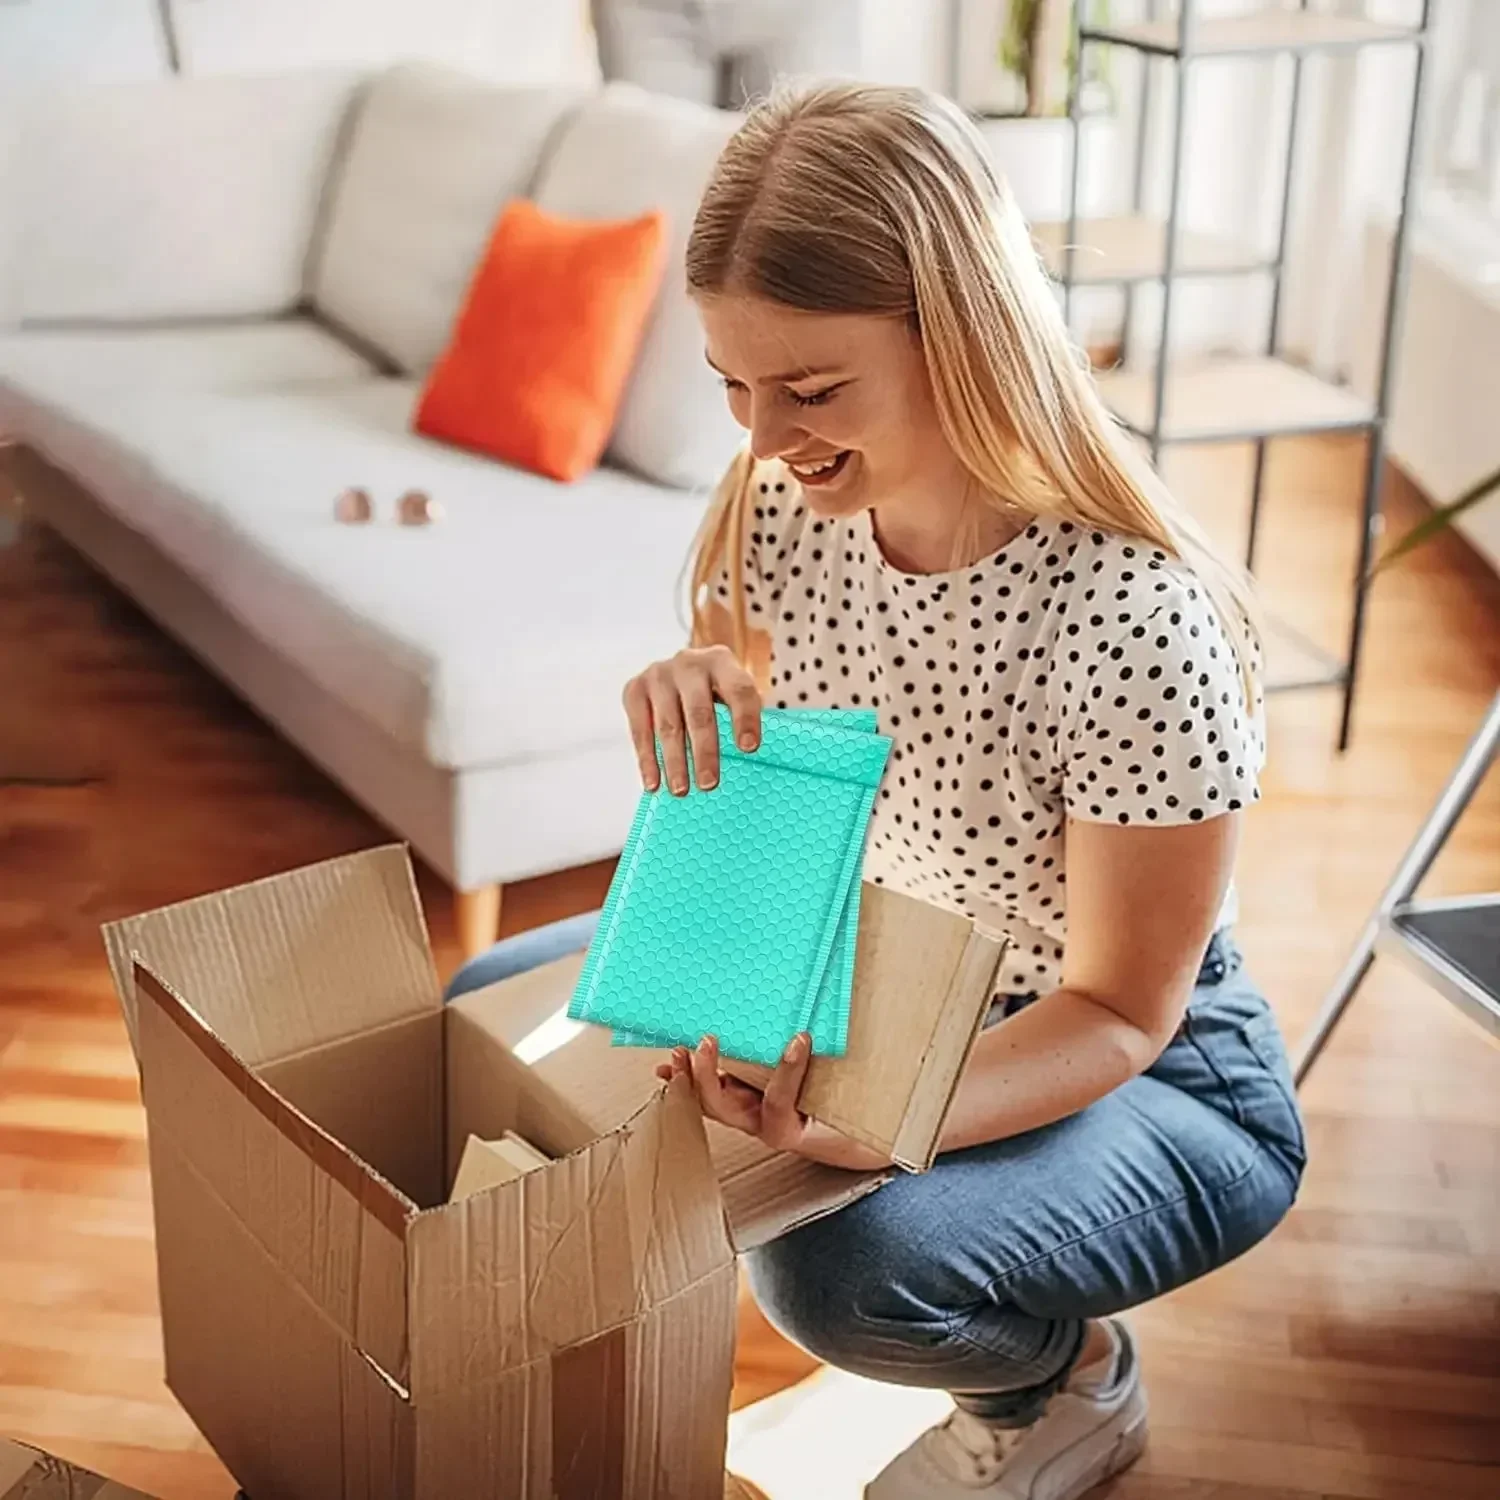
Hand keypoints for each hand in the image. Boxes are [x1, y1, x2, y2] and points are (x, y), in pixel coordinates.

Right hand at [622, 646, 760, 795]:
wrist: (681, 666)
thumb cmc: (714, 689)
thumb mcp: (732, 691)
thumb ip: (742, 715)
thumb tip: (747, 756)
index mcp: (721, 662)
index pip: (739, 690)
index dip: (745, 719)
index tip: (749, 749)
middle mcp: (689, 664)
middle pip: (699, 712)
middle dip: (705, 751)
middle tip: (709, 784)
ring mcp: (658, 675)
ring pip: (668, 725)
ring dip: (674, 762)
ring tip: (681, 790)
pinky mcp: (635, 689)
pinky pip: (640, 730)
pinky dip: (647, 760)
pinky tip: (653, 783)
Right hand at [657, 1033, 891, 1170]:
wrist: (881, 1134)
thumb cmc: (842, 1094)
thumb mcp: (806, 1063)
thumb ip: (784, 1040)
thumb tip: (778, 991)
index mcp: (751, 1099)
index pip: (709, 1090)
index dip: (685, 1076)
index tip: (666, 1056)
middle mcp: (755, 1116)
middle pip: (708, 1101)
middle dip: (691, 1074)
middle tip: (686, 1045)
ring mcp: (771, 1127)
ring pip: (729, 1107)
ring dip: (714, 1076)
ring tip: (711, 1042)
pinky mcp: (794, 1132)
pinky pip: (779, 1098)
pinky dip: (786, 1068)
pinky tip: (796, 1042)